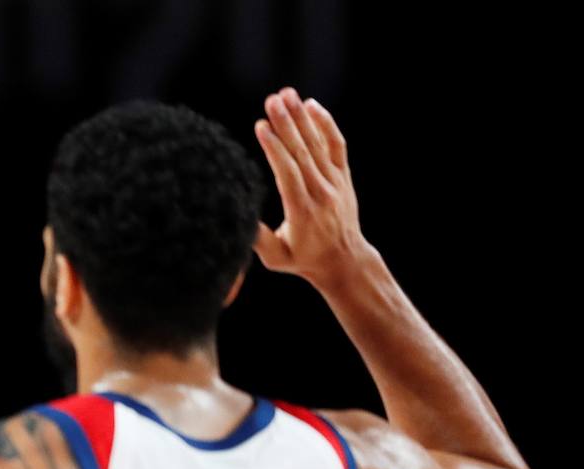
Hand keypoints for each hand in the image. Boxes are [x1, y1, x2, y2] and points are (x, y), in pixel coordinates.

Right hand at [253, 87, 373, 290]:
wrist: (343, 260)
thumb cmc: (302, 260)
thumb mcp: (276, 258)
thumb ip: (258, 240)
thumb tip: (239, 218)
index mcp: (302, 211)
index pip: (287, 173)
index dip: (274, 148)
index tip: (261, 126)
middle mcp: (321, 192)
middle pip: (302, 152)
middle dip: (286, 123)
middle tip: (271, 99)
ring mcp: (335, 182)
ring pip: (317, 144)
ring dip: (301, 117)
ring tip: (286, 93)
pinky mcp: (342, 176)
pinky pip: (336, 145)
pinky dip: (326, 124)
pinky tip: (312, 105)